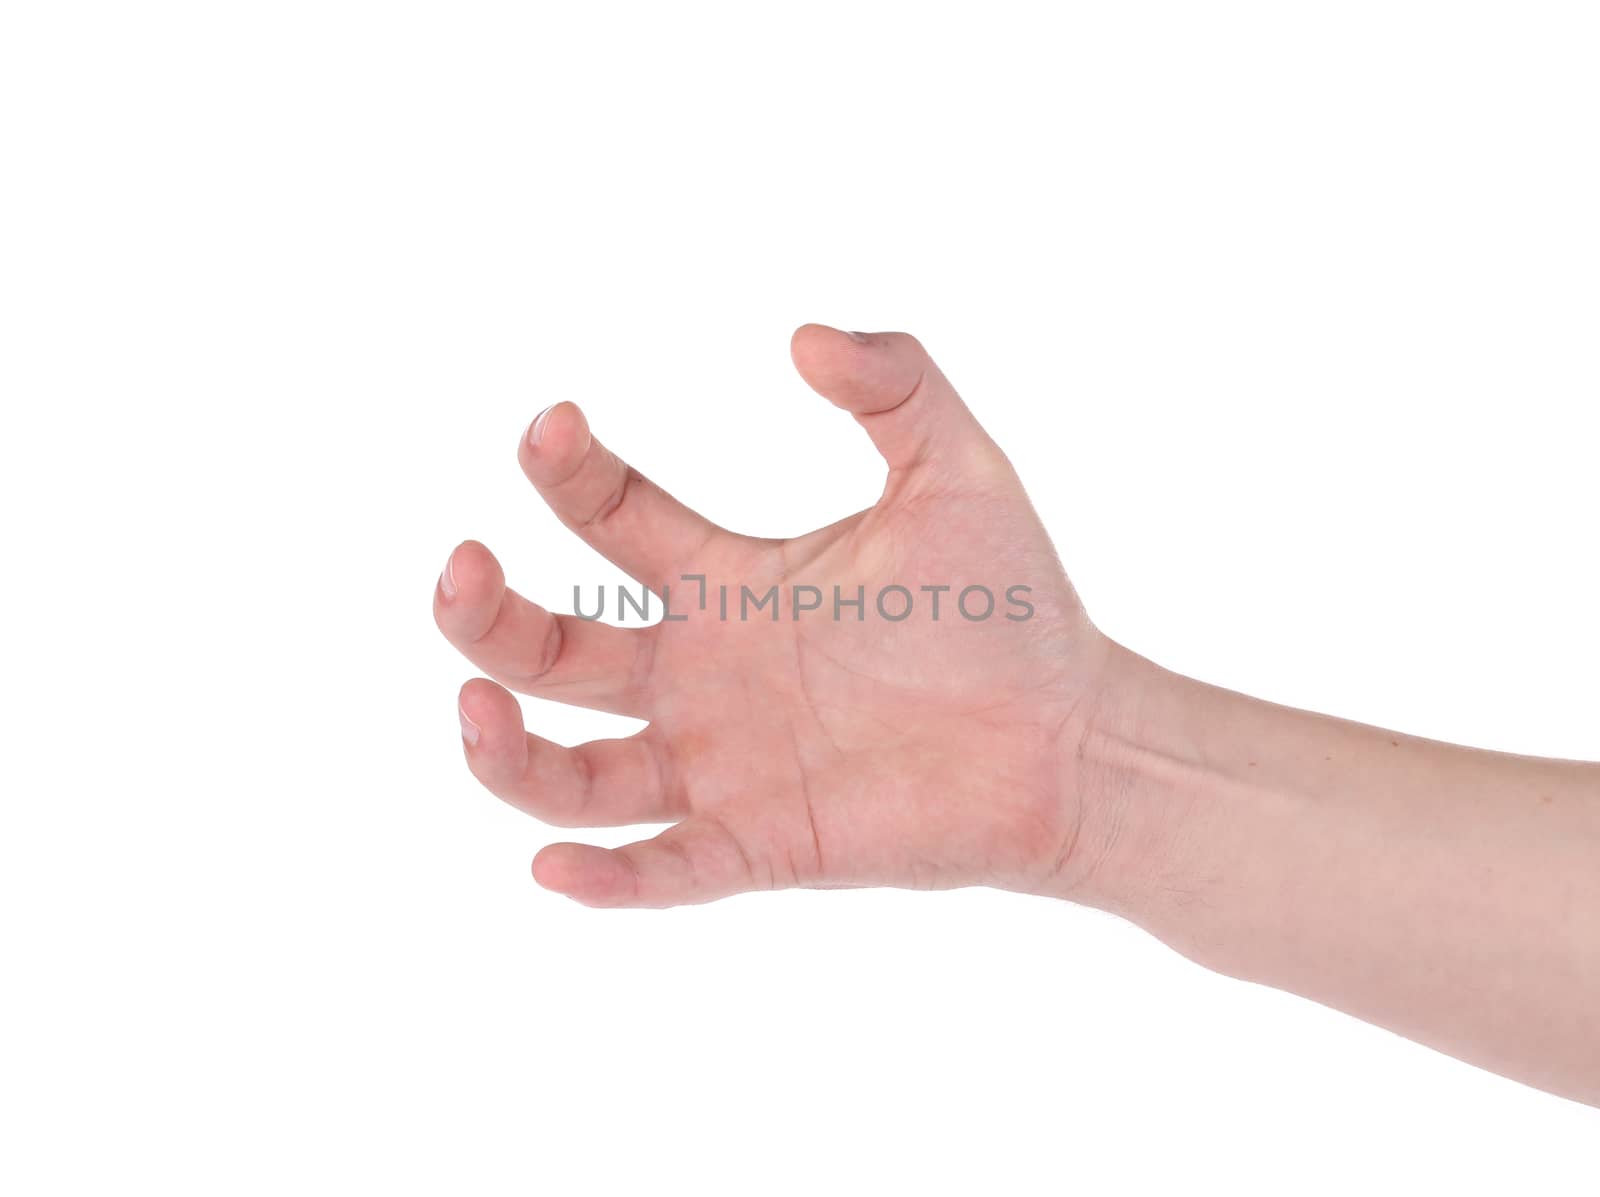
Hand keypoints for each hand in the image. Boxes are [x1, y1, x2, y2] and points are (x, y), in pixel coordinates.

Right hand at [435, 324, 1116, 906]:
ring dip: (505, 751)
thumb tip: (804, 334)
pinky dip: (603, 880)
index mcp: (726, 579)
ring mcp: (720, 765)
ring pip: (571, 774)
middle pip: (549, 651)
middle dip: (485, 614)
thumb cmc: (1011, 609)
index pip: (608, 519)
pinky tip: (556, 869)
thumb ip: (897, 385)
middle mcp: (700, 673)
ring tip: (476, 702)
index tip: (551, 425)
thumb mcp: (956, 471)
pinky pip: (661, 870)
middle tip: (461, 567)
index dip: (565, 471)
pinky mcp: (759, 844)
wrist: (1072, 737)